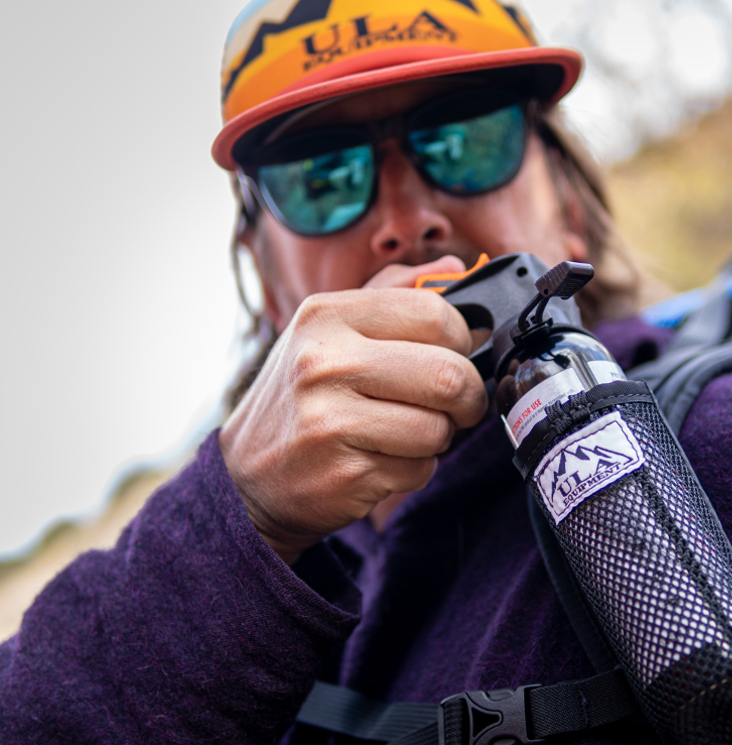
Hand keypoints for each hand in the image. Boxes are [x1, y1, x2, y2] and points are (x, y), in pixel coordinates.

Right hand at [219, 257, 488, 564]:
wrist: (247, 475)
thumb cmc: (303, 396)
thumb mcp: (331, 331)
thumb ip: (393, 294)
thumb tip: (456, 267)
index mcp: (327, 315)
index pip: (434, 313)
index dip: (461, 338)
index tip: (454, 355)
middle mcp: (324, 363)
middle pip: (448, 374)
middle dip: (468, 396)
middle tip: (457, 405)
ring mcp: (331, 421)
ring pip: (440, 428)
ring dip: (439, 437)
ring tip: (406, 432)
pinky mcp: (344, 473)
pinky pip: (420, 469)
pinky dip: (414, 469)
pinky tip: (381, 459)